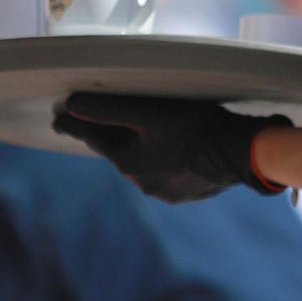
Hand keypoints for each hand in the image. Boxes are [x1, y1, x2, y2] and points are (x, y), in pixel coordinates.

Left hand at [52, 93, 292, 202]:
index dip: (76, 124)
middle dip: (115, 136)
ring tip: (153, 132)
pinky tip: (180, 149)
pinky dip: (168, 161)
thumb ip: (109, 108)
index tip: (59, 118)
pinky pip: (169, 174)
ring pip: (146, 165)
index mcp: (129, 164)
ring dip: (144, 150)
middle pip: (121, 153)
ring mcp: (168, 193)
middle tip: (110, 119)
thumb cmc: (196, 127)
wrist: (242, 154)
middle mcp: (143, 184)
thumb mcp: (149, 111)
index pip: (94, 139)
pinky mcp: (190, 194)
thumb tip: (72, 106)